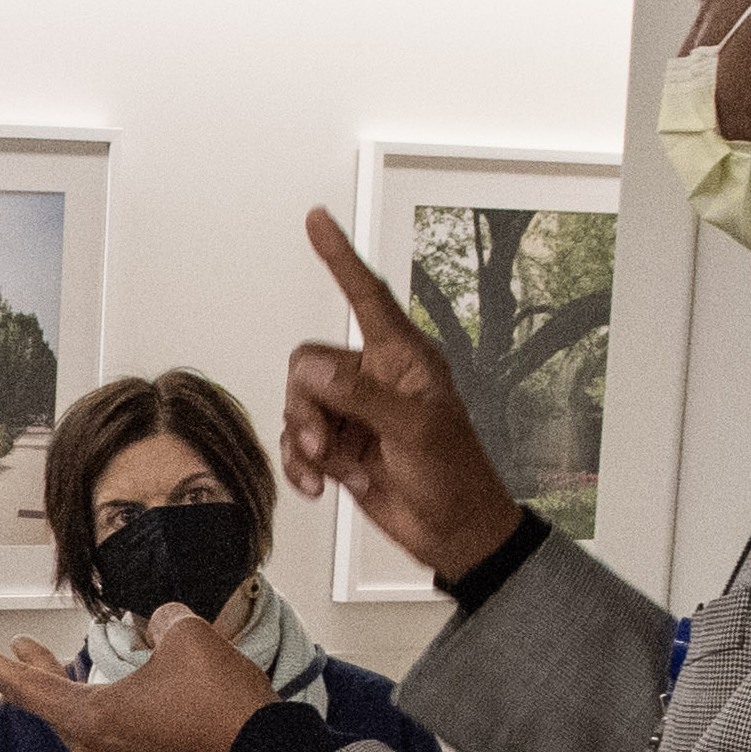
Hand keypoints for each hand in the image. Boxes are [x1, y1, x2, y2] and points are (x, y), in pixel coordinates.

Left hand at [0, 607, 275, 751]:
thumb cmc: (225, 703)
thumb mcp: (189, 637)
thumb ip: (161, 622)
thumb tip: (158, 624)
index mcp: (93, 720)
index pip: (27, 689)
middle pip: (60, 709)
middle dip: (43, 675)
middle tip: (28, 648)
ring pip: (98, 732)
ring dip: (98, 702)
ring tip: (107, 674)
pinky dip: (134, 729)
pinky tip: (156, 712)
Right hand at [284, 208, 529, 580]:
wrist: (451, 531)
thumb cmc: (453, 476)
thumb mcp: (415, 429)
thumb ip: (362, 395)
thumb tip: (315, 373)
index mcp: (404, 358)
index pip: (365, 295)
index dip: (340, 258)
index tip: (317, 220)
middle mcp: (375, 378)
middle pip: (310, 364)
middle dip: (308, 406)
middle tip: (327, 442)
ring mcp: (354, 412)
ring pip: (298, 405)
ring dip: (308, 443)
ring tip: (334, 471)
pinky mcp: (339, 446)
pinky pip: (297, 442)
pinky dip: (303, 465)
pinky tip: (322, 486)